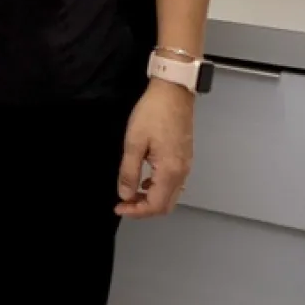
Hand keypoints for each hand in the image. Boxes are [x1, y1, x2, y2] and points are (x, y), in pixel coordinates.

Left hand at [117, 78, 195, 217]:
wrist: (173, 92)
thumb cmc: (153, 113)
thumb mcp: (134, 142)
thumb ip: (129, 172)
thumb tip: (125, 194)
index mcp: (170, 170)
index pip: (155, 204)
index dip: (136, 211)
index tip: (119, 207)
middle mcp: (182, 172)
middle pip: (166, 205)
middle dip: (144, 209)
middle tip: (124, 204)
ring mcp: (186, 165)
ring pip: (171, 195)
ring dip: (151, 199)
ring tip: (131, 193)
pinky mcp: (184, 158)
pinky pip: (174, 183)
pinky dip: (158, 188)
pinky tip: (144, 179)